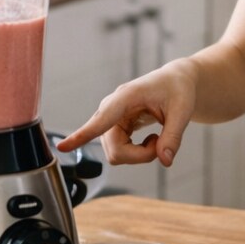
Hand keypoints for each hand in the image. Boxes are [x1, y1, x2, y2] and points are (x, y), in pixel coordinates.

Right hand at [55, 61, 197, 168]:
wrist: (175, 82)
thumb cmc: (178, 90)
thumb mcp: (182, 111)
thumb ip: (174, 136)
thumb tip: (165, 160)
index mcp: (126, 97)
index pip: (102, 119)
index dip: (82, 135)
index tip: (61, 147)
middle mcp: (112, 108)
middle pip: (114, 150)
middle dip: (140, 156)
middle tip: (162, 145)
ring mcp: (111, 118)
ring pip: (115, 154)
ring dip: (139, 155)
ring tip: (158, 138)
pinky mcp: (114, 127)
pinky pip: (119, 151)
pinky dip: (137, 153)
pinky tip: (150, 139)